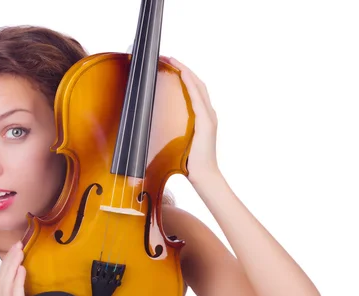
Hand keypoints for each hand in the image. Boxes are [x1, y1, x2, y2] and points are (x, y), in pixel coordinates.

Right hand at [0, 241, 53, 295]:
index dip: (6, 266)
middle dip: (9, 260)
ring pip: (6, 285)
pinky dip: (17, 282)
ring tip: (19, 250)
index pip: (0, 283)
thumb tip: (29, 286)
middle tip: (18, 244)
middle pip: (1, 280)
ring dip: (13, 266)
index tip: (15, 251)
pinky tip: (22, 270)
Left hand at [162, 56, 219, 182]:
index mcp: (201, 116)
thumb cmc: (187, 162)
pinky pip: (198, 98)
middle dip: (182, 67)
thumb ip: (170, 129)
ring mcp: (208, 117)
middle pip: (196, 82)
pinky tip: (182, 75)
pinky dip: (190, 84)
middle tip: (167, 56)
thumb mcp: (175, 141)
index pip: (192, 89)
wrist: (202, 176)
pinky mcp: (206, 123)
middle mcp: (207, 113)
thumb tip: (150, 124)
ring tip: (173, 60)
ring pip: (198, 86)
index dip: (182, 74)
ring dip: (185, 71)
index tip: (168, 63)